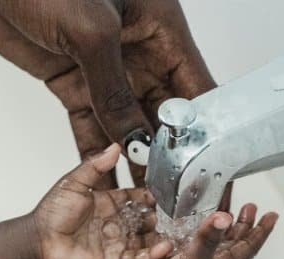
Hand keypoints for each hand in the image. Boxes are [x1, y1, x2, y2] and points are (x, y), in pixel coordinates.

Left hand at [0, 0, 214, 185]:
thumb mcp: (90, 33)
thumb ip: (114, 90)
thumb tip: (137, 142)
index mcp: (160, 29)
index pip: (195, 89)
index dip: (207, 132)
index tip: (213, 172)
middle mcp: (138, 51)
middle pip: (166, 114)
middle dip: (173, 157)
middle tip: (181, 200)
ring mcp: (104, 69)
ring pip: (129, 125)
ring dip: (137, 164)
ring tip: (150, 205)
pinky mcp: (70, 81)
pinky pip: (91, 125)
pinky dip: (98, 156)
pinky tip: (110, 186)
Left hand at [33, 145, 173, 258]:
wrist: (40, 242)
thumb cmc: (52, 214)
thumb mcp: (75, 183)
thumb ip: (95, 166)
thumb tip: (114, 148)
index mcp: (109, 202)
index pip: (137, 198)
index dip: (152, 198)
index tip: (169, 194)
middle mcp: (115, 223)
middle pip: (146, 221)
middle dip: (162, 220)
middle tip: (179, 218)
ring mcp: (116, 243)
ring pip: (145, 241)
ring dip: (160, 239)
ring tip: (176, 236)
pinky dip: (150, 257)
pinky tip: (163, 250)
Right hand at [124, 204, 277, 258]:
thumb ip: (208, 238)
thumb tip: (224, 217)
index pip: (248, 247)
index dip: (261, 231)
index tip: (272, 215)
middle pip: (232, 241)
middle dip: (242, 223)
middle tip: (249, 207)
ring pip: (208, 238)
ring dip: (215, 223)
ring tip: (221, 207)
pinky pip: (180, 242)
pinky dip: (179, 236)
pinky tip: (174, 234)